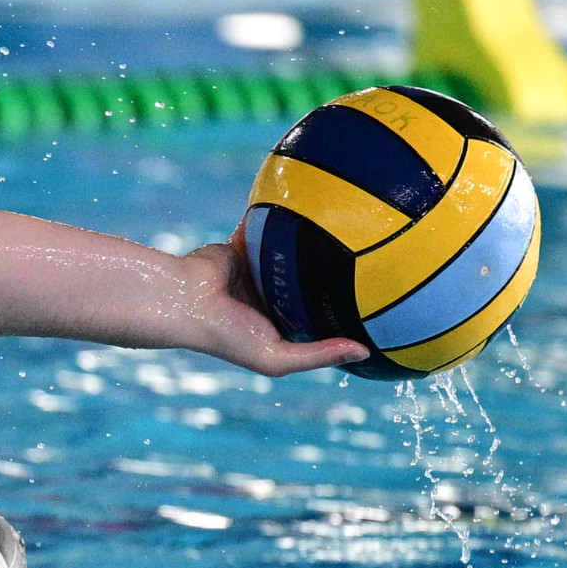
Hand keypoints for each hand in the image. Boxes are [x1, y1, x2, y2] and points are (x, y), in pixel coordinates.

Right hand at [174, 223, 369, 376]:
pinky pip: (271, 230)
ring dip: (314, 246)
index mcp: (279, 325)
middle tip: (376, 262)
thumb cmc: (227, 335)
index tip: (379, 307)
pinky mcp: (247, 246)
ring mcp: (260, 270)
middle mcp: (271, 297)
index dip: (344, 315)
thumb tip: (365, 352)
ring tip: (351, 231)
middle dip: (336, 277)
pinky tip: (315, 209)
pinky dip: (285, 221)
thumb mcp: (276, 358)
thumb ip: (319, 356)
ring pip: (295, 256)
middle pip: (310, 286)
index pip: (318, 320)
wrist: (187, 299)